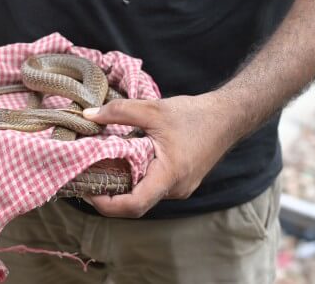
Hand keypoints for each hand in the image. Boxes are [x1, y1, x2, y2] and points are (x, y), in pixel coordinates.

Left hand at [82, 94, 235, 217]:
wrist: (228, 116)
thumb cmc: (194, 114)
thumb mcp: (153, 109)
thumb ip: (119, 112)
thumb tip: (88, 116)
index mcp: (169, 175)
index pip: (134, 205)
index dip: (106, 204)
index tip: (87, 191)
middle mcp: (175, 189)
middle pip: (136, 203)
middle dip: (109, 194)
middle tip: (86, 178)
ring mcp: (180, 188)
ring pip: (145, 194)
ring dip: (123, 184)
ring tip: (101, 167)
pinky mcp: (181, 181)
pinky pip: (154, 187)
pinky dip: (136, 178)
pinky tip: (124, 161)